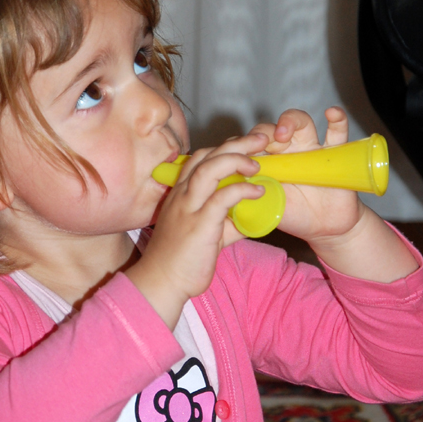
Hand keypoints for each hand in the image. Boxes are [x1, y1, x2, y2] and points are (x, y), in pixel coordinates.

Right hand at [126, 131, 269, 328]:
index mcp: (181, 193)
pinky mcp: (199, 224)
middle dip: (236, 143)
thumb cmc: (181, 260)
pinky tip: (257, 190)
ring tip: (257, 162)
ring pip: (210, 169)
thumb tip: (251, 216)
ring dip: (236, 159)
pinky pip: (221, 197)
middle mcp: (182, 195)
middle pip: (207, 155)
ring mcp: (188, 208)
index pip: (201, 158)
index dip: (224, 147)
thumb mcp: (207, 234)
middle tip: (260, 138)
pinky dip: (242, 189)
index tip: (246, 147)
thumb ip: (227, 221)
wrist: (162, 282)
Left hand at [250, 107, 361, 243]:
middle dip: (263, 132)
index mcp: (266, 161)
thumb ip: (249, 192)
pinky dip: (337, 120)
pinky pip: (338, 132)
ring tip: (283, 133)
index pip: (249, 143)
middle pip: (271, 128)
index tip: (240, 158)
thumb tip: (227, 185)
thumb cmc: (292, 214)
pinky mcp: (334, 154)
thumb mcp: (265, 205)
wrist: (323, 227)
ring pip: (301, 122)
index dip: (243, 145)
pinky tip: (332, 113)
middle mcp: (286, 150)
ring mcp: (310, 149)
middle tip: (264, 145)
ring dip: (290, 121)